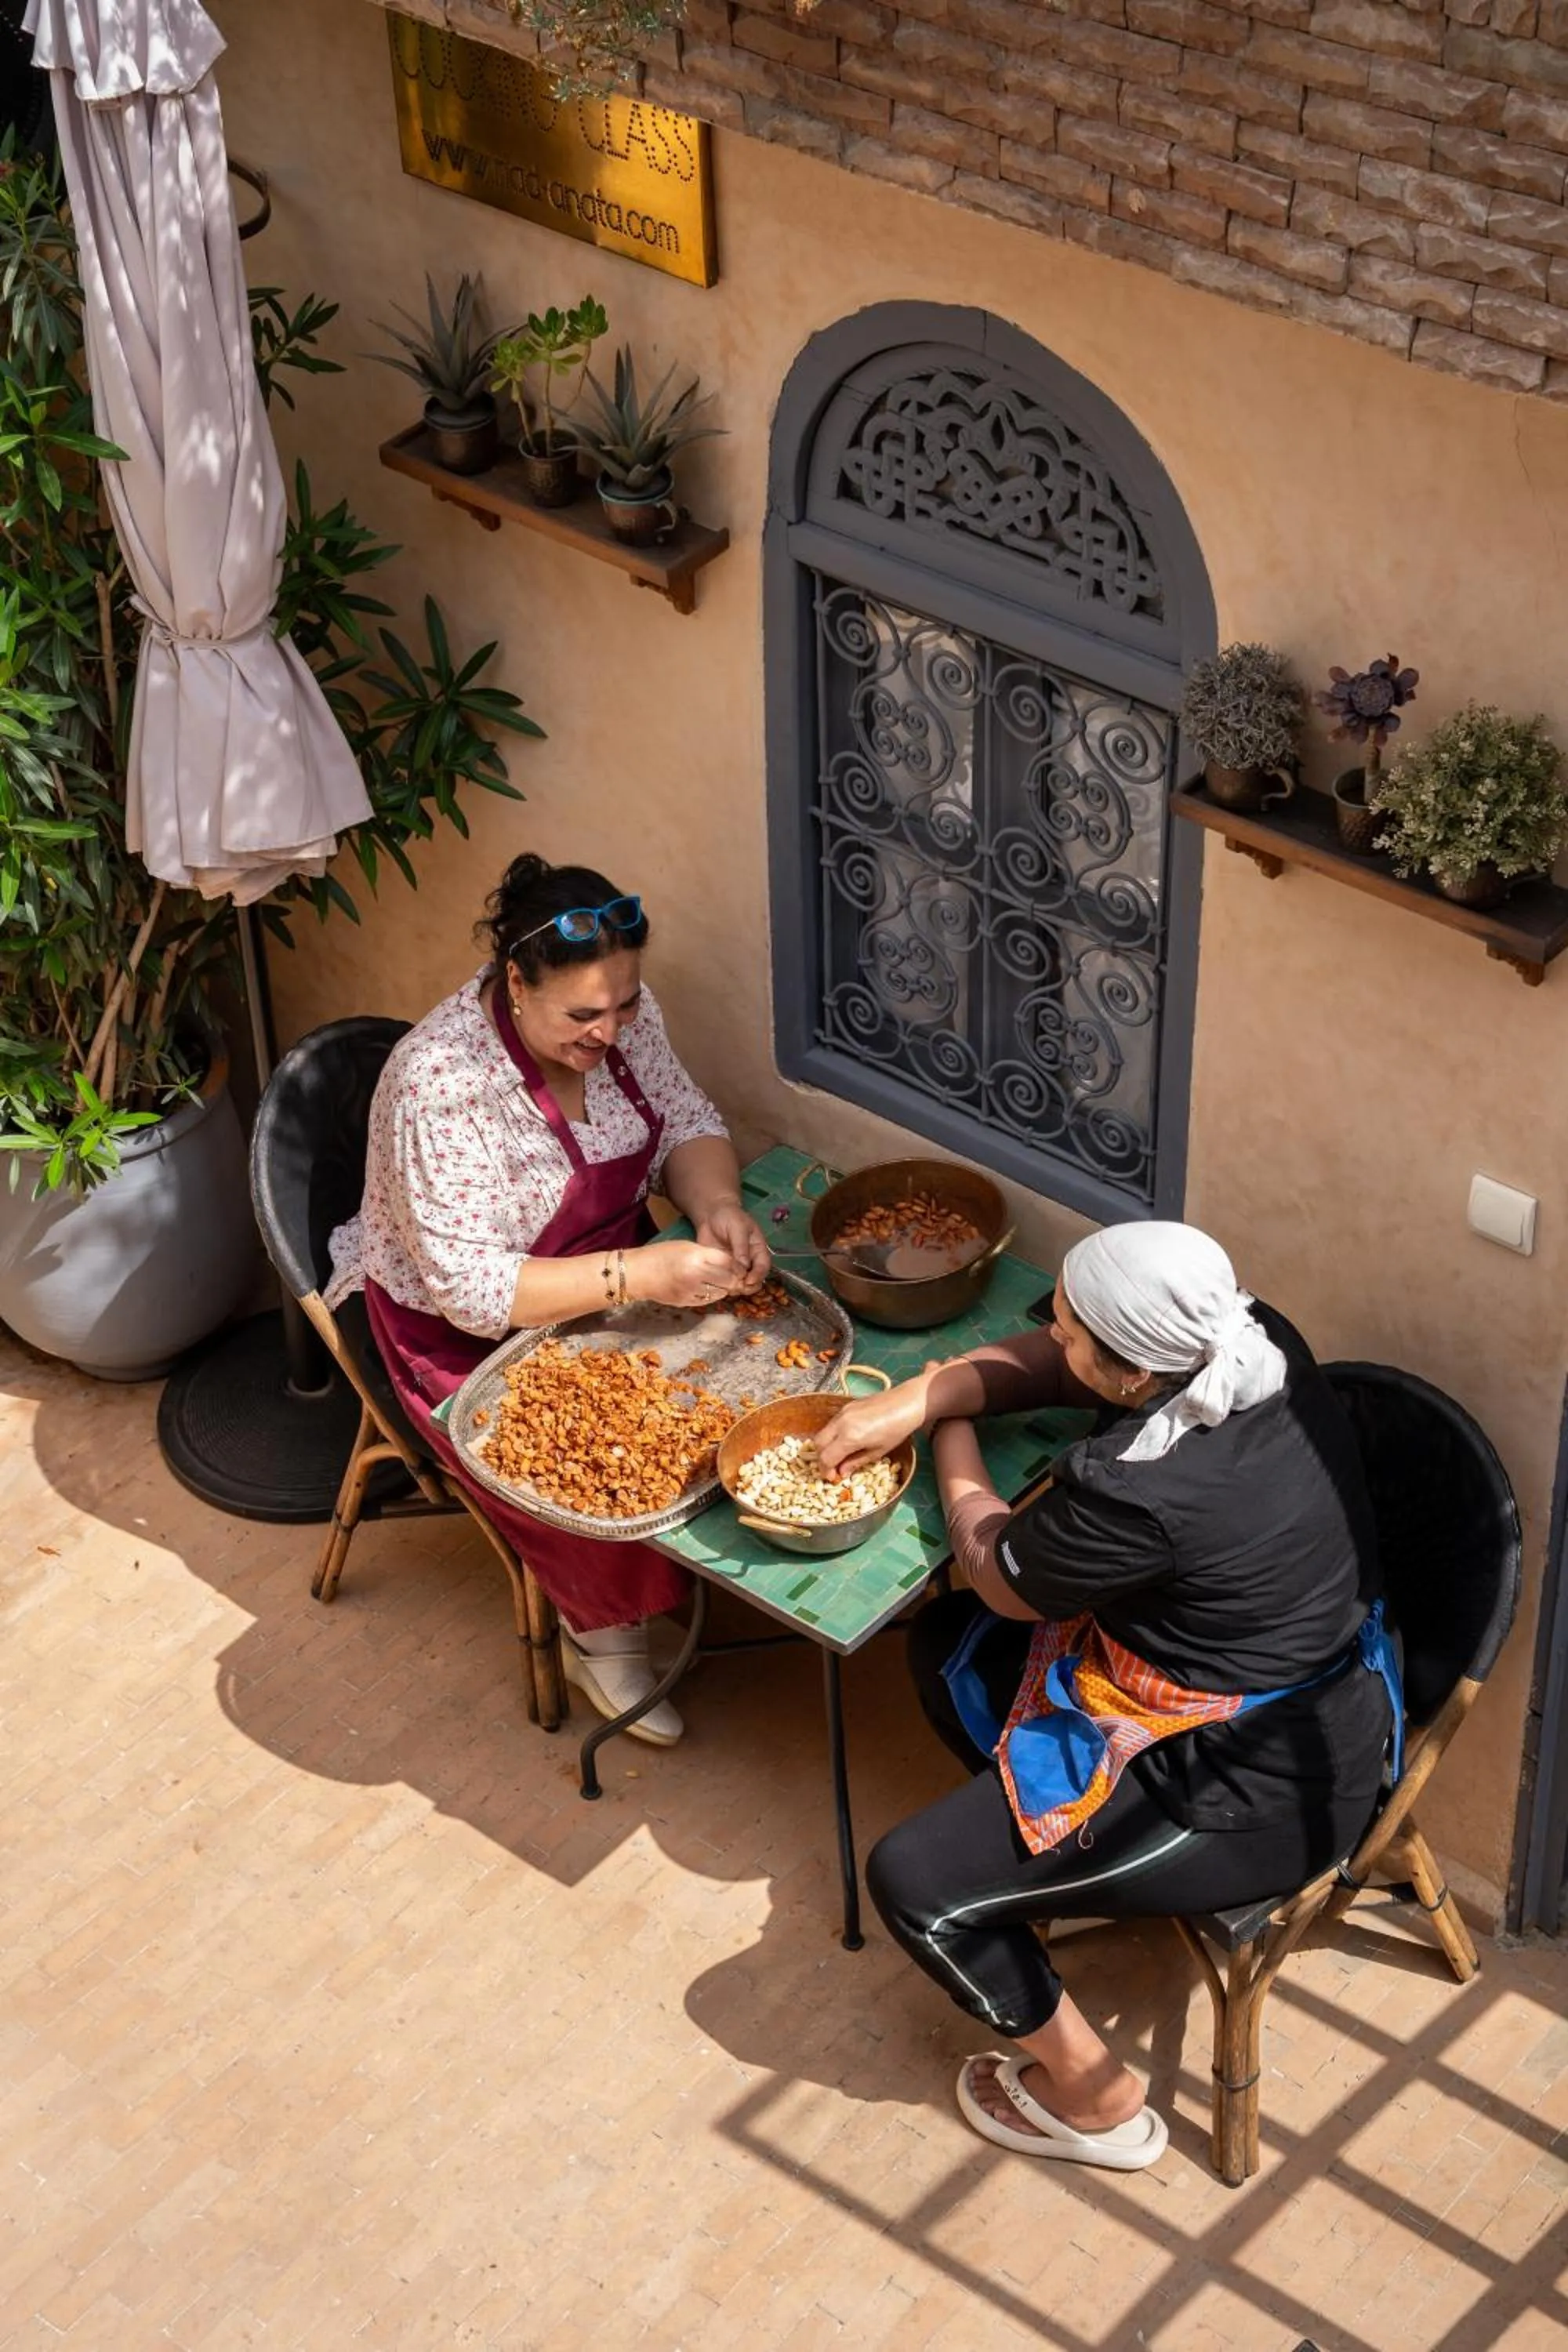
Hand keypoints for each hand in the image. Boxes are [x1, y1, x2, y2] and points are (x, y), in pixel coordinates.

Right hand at [630, 1239, 745, 1310]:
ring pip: (721, 1293)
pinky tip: (705, 1288)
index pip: (728, 1262)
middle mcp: (696, 1276)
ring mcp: (691, 1292)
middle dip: (733, 1278)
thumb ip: (708, 1255)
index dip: (736, 1265)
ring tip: (717, 1281)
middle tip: (731, 1275)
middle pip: (729, 1280)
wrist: (638, 1273)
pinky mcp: (687, 1303)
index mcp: (696, 1257)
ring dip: (723, 1288)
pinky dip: (711, 1295)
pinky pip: (708, 1301)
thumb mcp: (686, 1246)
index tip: (739, 1265)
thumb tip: (729, 1264)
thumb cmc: (661, 1254)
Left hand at [697, 1197, 770, 1291]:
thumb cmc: (729, 1217)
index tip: (748, 1281)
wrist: (710, 1214)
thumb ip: (741, 1247)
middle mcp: (749, 1261)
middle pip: (754, 1279)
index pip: (763, 1266)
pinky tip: (716, 1285)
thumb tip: (743, 1268)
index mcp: (758, 1249)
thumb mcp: (738, 1228)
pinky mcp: (722, 1268)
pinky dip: (722, 1286)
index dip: (758, 1276)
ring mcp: (735, 1266)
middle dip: (748, 1286)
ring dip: (735, 1288)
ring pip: (740, 1283)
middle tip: (737, 1288)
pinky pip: (724, 1281)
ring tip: (726, 1287)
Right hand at [814, 1377, 929, 1477]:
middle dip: (822, 1459)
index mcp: (850, 1437)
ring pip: (822, 1432)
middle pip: (818, 1444)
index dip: (826, 1470)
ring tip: (838, 1456)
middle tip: (832, 1468)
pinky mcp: (846, 1406)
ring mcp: (842, 1412)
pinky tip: (845, 1441)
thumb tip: (841, 1472)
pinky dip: (832, 1435)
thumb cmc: (897, 1430)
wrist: (906, 1403)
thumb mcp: (877, 1452)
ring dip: (826, 1446)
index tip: (833, 1478)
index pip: (826, 1457)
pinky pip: (831, 1423)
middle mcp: (841, 1423)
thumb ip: (855, 1462)